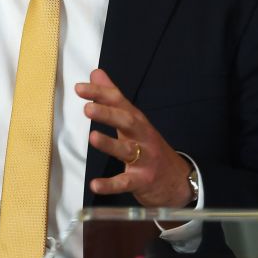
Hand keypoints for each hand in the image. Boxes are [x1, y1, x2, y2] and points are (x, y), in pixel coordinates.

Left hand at [76, 69, 191, 207]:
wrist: (178, 181)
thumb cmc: (149, 147)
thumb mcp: (133, 121)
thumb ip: (113, 97)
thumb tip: (96, 73)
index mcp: (137, 121)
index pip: (119, 102)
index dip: (100, 94)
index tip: (79, 88)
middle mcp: (142, 137)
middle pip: (127, 122)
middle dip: (108, 114)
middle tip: (88, 108)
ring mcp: (144, 159)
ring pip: (127, 150)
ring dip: (110, 144)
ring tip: (93, 137)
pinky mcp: (143, 180)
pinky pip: (125, 182)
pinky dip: (110, 185)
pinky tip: (95, 184)